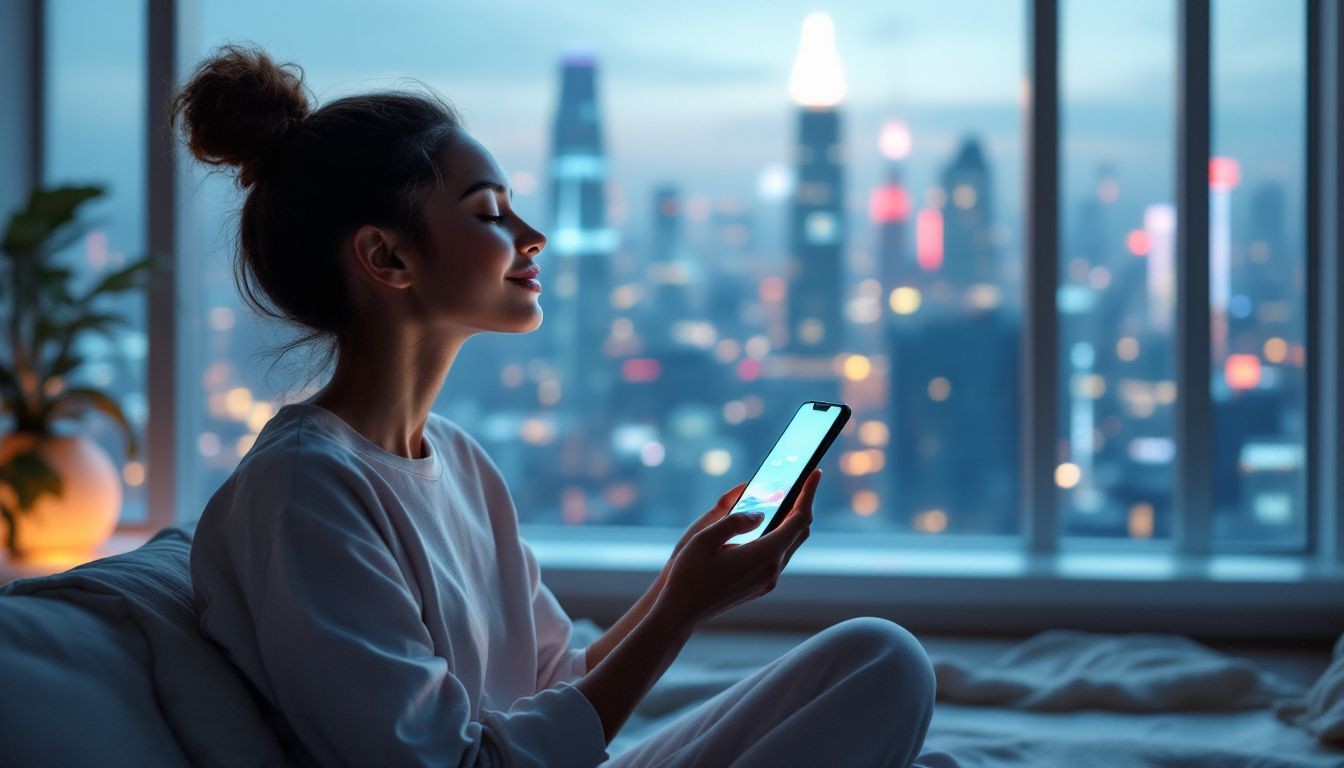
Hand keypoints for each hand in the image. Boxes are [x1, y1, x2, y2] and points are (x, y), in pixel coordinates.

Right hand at [654, 469, 820, 630]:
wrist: (682, 611)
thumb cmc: (688, 574)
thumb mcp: (705, 538)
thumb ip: (735, 520)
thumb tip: (759, 513)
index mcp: (764, 555)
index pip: (798, 518)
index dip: (808, 493)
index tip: (815, 472)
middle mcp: (772, 570)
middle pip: (800, 531)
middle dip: (803, 504)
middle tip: (801, 481)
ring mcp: (768, 581)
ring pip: (791, 544)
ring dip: (792, 521)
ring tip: (785, 498)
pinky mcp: (761, 586)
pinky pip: (780, 555)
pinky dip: (781, 535)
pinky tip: (769, 524)